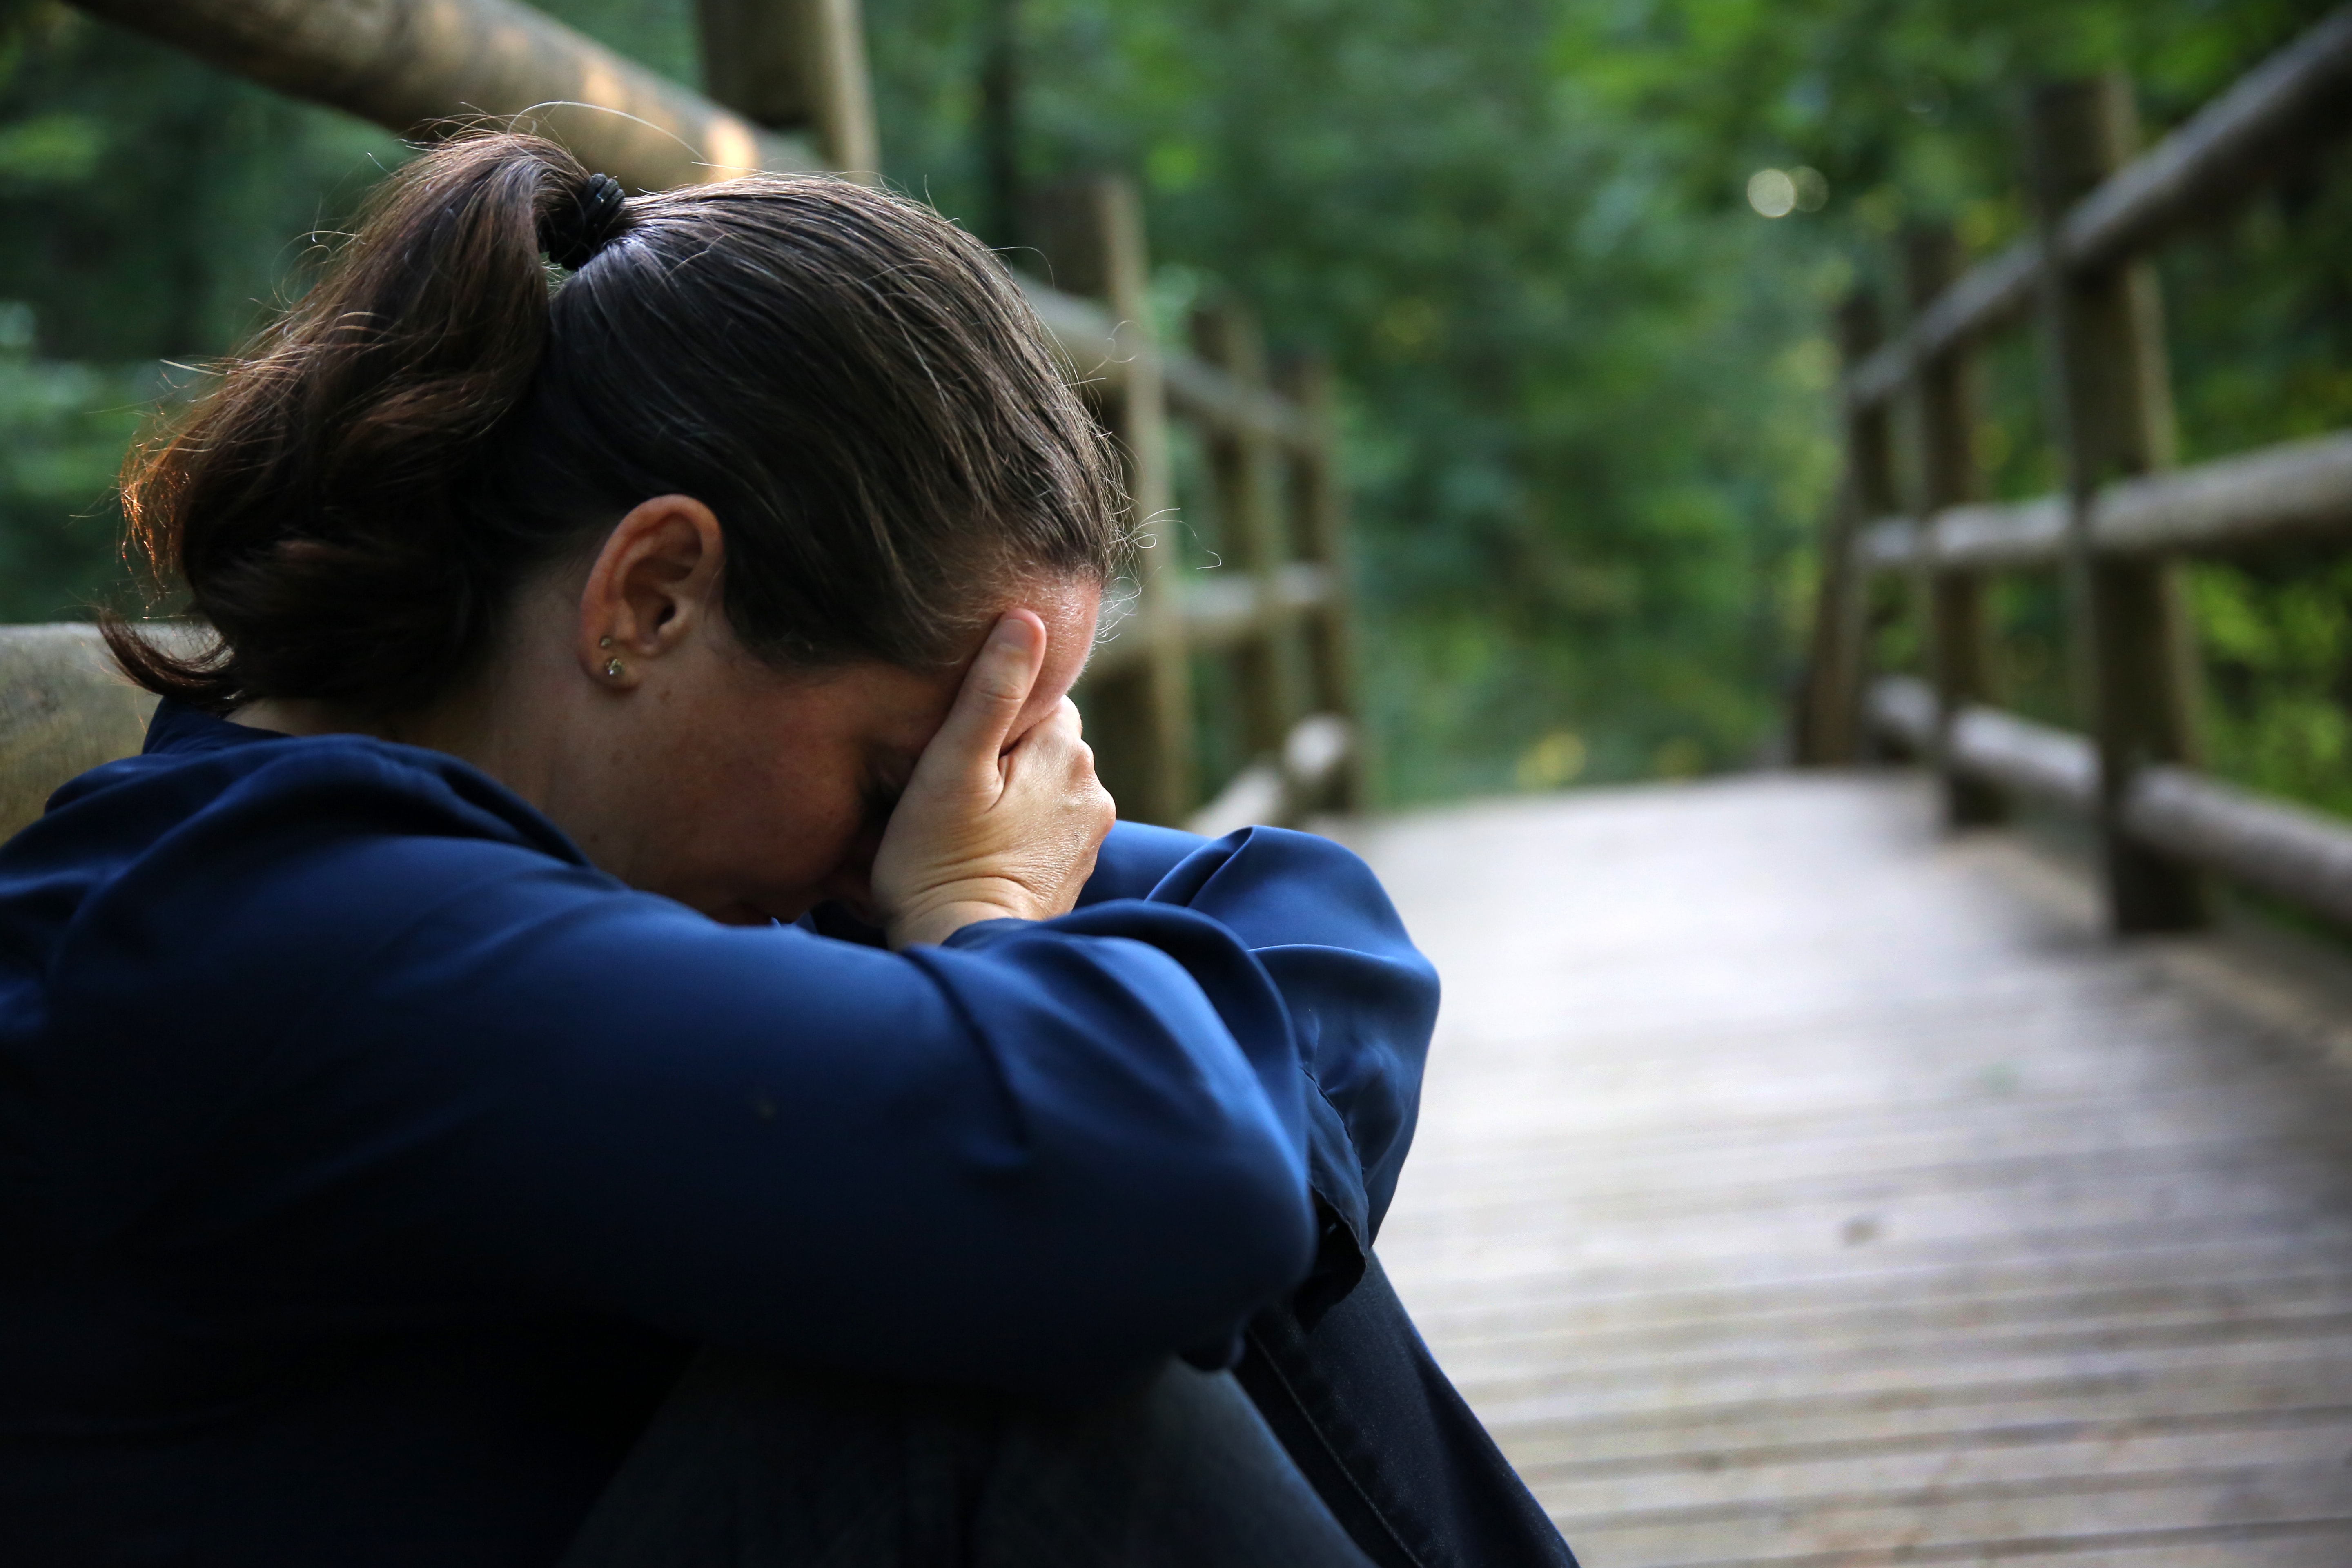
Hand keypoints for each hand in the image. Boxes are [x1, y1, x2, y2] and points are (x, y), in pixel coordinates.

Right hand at [871, 611, 1116, 948]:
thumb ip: (991, 692)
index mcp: (1068, 751)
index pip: (1039, 695)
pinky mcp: (1075, 868)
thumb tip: (1027, 619)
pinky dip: (1022, 826)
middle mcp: (1093, 788)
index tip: (954, 741)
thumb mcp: (953, 768)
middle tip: (953, 783)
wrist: (968, 953)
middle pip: (1046, 738)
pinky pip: (1049, 823)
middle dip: (1008, 749)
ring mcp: (1090, 833)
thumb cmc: (940, 861)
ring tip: (966, 818)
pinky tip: (986, 845)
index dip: (993, 710)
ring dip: (1015, 789)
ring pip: (1048, 782)